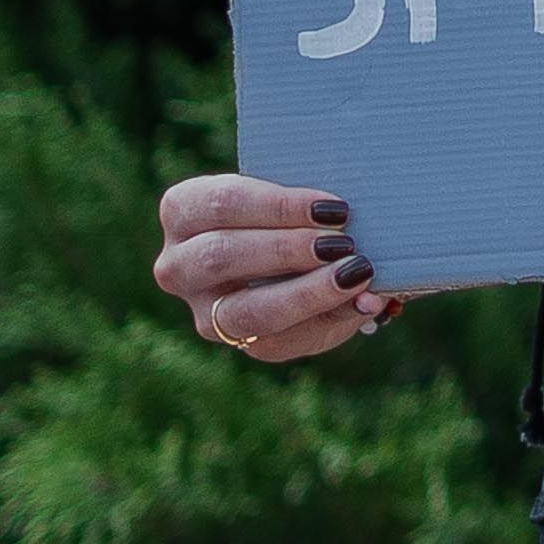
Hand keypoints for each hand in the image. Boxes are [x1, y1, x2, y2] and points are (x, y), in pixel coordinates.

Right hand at [158, 170, 392, 363]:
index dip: (278, 206)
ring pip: (245, 310)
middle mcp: (179, 265)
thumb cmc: (293, 212)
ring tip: (355, 272)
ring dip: (306, 292)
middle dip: (287, 249)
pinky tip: (365, 300)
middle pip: (222, 255)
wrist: (296, 255)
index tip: (333, 208)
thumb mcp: (296, 201)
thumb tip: (348, 234)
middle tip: (342, 242)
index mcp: (184, 210)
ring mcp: (204, 311)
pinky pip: (277, 340)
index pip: (221, 203)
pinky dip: (326, 317)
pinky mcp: (241, 342)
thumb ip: (318, 210)